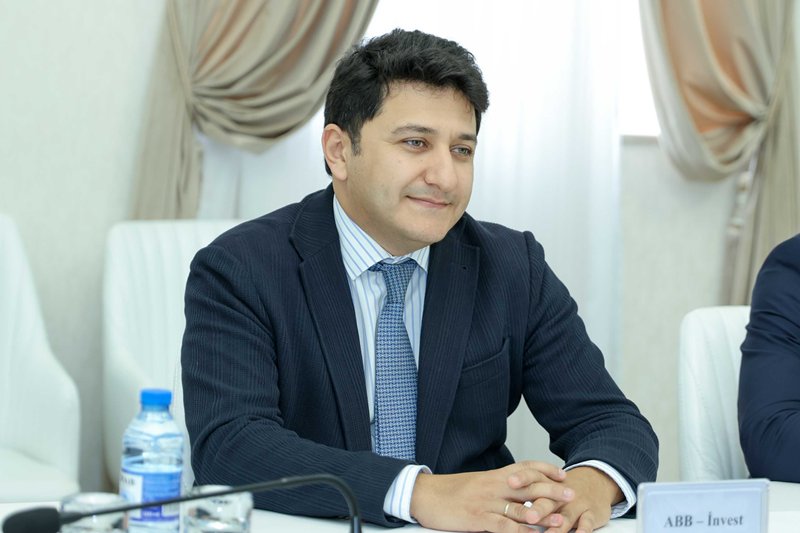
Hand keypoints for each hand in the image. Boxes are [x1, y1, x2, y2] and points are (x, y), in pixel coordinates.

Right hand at [410, 461, 573, 532]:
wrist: (425, 494)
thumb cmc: (451, 491)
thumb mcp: (477, 483)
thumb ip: (497, 485)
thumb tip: (517, 490)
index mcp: (494, 475)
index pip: (525, 467)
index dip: (545, 469)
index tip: (562, 474)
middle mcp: (493, 486)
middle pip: (528, 486)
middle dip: (552, 491)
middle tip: (572, 494)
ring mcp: (486, 503)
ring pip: (519, 508)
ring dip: (542, 515)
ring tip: (561, 521)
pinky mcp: (477, 519)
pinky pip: (502, 525)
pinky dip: (519, 531)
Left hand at [507, 466, 622, 532]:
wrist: (596, 482)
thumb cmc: (562, 489)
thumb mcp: (546, 484)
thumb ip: (526, 491)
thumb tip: (499, 499)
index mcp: (547, 482)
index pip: (533, 475)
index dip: (522, 478)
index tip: (510, 482)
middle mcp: (561, 493)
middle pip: (548, 500)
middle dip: (538, 508)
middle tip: (529, 516)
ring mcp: (577, 504)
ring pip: (566, 515)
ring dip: (557, 526)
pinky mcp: (591, 514)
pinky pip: (587, 523)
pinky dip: (583, 530)